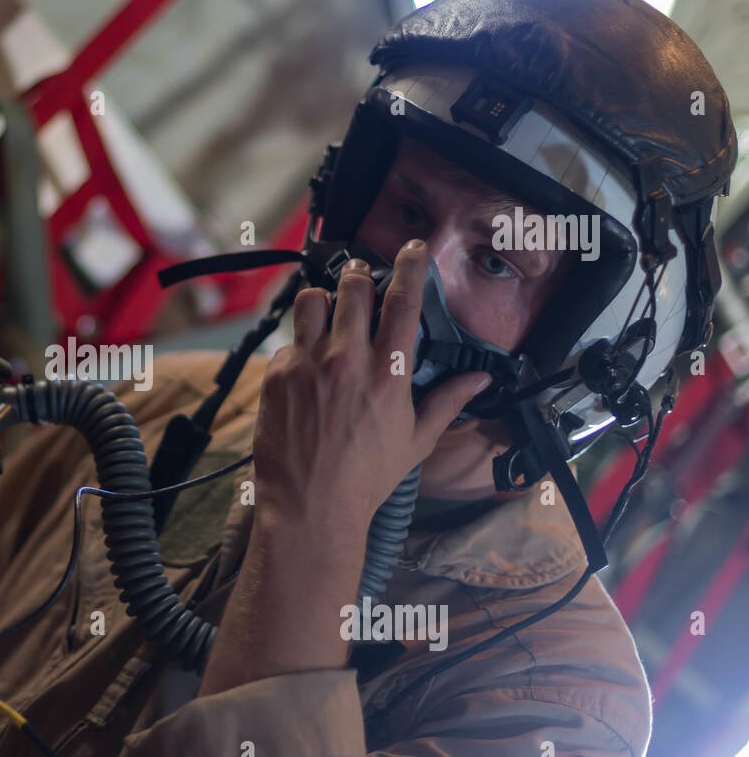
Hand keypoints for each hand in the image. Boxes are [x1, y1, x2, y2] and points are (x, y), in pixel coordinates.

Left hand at [198, 240, 490, 693]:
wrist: (311, 507)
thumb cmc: (366, 479)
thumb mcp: (416, 441)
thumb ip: (447, 402)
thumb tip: (479, 380)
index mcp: (389, 375)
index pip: (403, 302)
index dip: (409, 267)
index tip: (412, 249)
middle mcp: (348, 361)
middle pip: (353, 288)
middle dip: (358, 276)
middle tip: (359, 279)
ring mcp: (308, 366)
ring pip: (311, 301)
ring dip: (321, 301)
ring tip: (326, 312)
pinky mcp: (277, 377)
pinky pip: (286, 341)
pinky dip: (297, 345)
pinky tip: (303, 365)